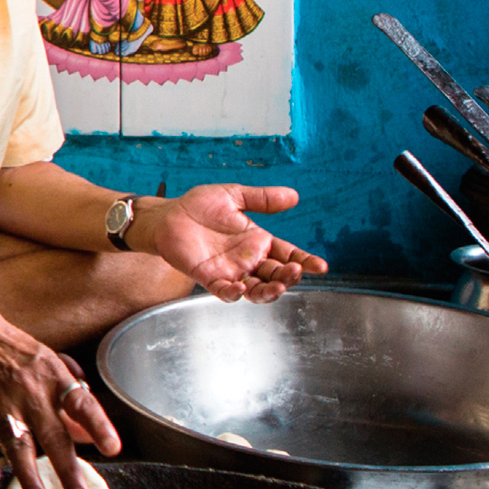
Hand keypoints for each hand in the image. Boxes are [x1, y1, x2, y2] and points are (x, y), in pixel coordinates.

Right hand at [0, 299, 119, 488]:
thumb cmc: (18, 351)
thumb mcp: (51, 363)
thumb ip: (72, 397)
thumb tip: (89, 432)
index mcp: (53, 378)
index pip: (82, 404)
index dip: (98, 426)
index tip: (112, 448)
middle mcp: (30, 392)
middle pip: (52, 435)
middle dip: (67, 468)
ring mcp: (1, 403)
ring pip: (17, 444)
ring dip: (28, 474)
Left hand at [134, 185, 327, 303]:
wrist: (168, 215)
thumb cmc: (199, 206)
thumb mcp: (233, 196)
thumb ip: (262, 199)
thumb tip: (294, 196)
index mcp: (258, 241)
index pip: (288, 254)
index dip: (305, 261)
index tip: (320, 266)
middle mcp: (248, 260)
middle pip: (275, 274)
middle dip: (288, 276)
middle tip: (295, 271)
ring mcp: (230, 271)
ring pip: (255, 289)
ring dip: (268, 291)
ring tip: (278, 287)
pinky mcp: (209, 277)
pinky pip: (224, 291)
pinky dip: (233, 293)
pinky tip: (240, 288)